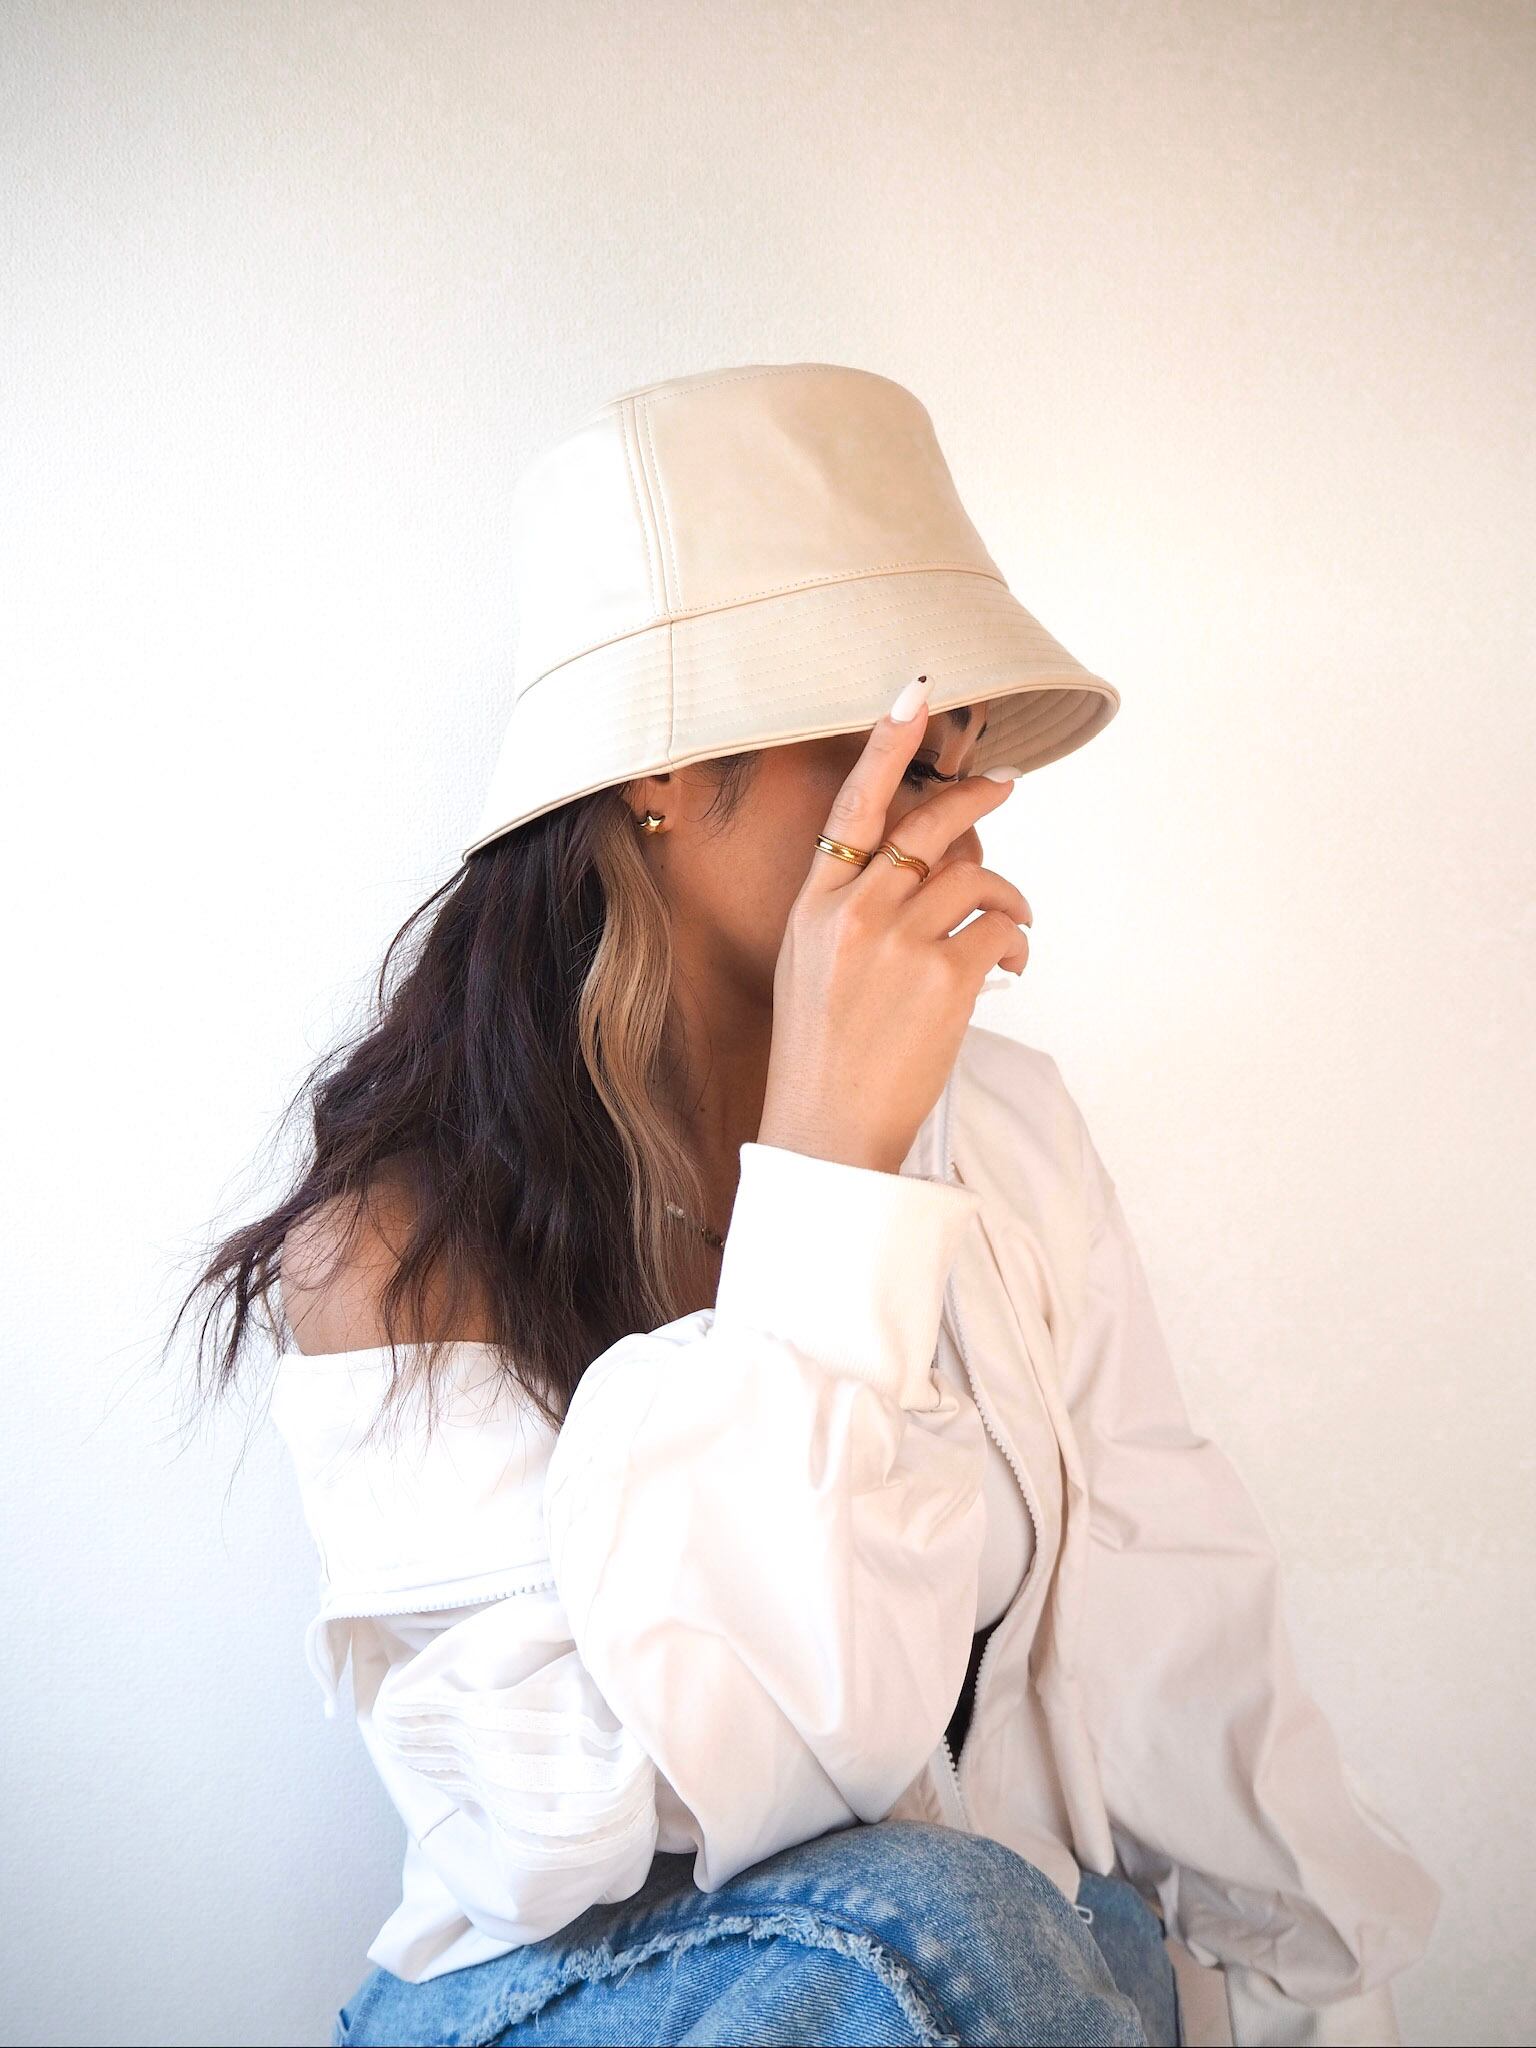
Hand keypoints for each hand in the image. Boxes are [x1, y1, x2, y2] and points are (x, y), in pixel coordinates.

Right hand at [758, 679, 1032, 1175]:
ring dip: (1008, 895)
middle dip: (978, 797)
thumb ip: (852, 908)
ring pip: (978, 876)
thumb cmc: (820, 1051)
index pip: (851, 806)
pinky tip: (1012, 964)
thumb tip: (925, 864)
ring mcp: (899, 943)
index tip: (917, 693)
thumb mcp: (811, 964)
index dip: (886, 744)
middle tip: (1004, 786)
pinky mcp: (945, 978)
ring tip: (1012, 924)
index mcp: (814, 906)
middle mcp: (854, 913)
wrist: (826, 1128)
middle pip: (930, 826)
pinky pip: (1001, 929)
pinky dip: (1017, 941)